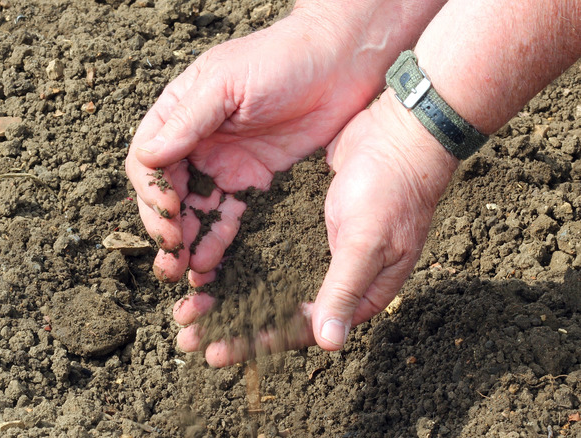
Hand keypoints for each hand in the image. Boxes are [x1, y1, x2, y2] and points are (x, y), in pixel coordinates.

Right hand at [124, 8, 393, 283]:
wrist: (341, 64)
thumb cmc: (281, 58)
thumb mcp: (227, 83)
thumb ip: (188, 122)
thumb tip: (148, 157)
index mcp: (179, 113)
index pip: (147, 161)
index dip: (152, 192)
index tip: (170, 213)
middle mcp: (194, 140)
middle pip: (166, 192)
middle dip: (165, 227)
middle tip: (170, 259)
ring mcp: (222, 161)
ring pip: (193, 209)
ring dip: (186, 240)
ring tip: (184, 273)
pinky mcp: (251, 178)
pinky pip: (226, 214)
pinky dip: (216, 238)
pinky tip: (209, 262)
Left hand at [174, 91, 458, 365]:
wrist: (401, 133)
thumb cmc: (393, 188)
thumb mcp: (368, 240)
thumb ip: (344, 289)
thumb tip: (329, 343)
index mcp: (356, 294)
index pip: (298, 331)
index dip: (254, 344)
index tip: (212, 352)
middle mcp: (332, 280)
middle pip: (274, 313)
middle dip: (229, 325)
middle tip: (185, 335)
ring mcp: (315, 253)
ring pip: (263, 283)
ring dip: (226, 294)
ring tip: (187, 304)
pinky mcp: (301, 226)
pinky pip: (262, 251)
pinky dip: (234, 259)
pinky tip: (205, 263)